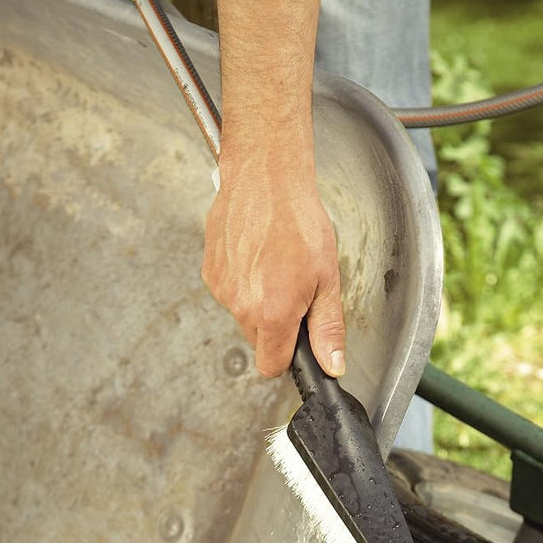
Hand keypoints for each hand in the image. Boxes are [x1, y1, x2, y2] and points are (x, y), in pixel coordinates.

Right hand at [201, 147, 344, 378]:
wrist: (265, 176)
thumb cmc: (298, 219)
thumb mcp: (327, 278)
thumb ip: (327, 328)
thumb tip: (332, 364)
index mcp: (272, 313)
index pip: (271, 366)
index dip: (288, 359)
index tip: (298, 343)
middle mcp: (241, 306)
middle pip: (259, 340)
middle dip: (277, 325)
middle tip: (295, 289)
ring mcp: (221, 289)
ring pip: (244, 315)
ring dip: (259, 301)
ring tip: (275, 265)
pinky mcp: (210, 271)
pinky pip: (230, 292)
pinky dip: (244, 282)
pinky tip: (258, 255)